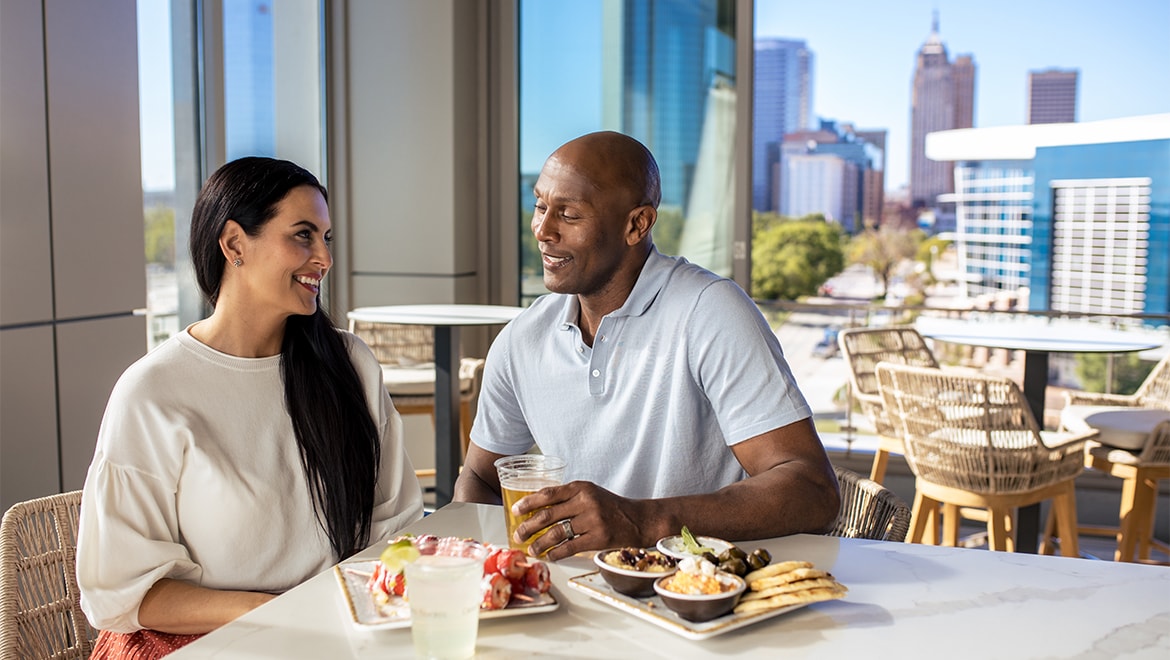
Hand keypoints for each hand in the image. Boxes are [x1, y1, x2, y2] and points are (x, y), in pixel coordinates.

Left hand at [512, 481, 649, 561]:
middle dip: (529, 527)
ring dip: (540, 543)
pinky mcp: (598, 537)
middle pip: (548, 515)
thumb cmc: (610, 507)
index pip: (549, 494)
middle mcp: (586, 501)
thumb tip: (537, 510)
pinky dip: (557, 553)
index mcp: (581, 488)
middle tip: (518, 535)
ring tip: (532, 549)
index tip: (515, 510)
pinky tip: (550, 556)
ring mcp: (593, 520)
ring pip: (557, 533)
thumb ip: (568, 498)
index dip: (529, 503)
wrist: (638, 519)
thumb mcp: (590, 493)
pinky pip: (570, 547)